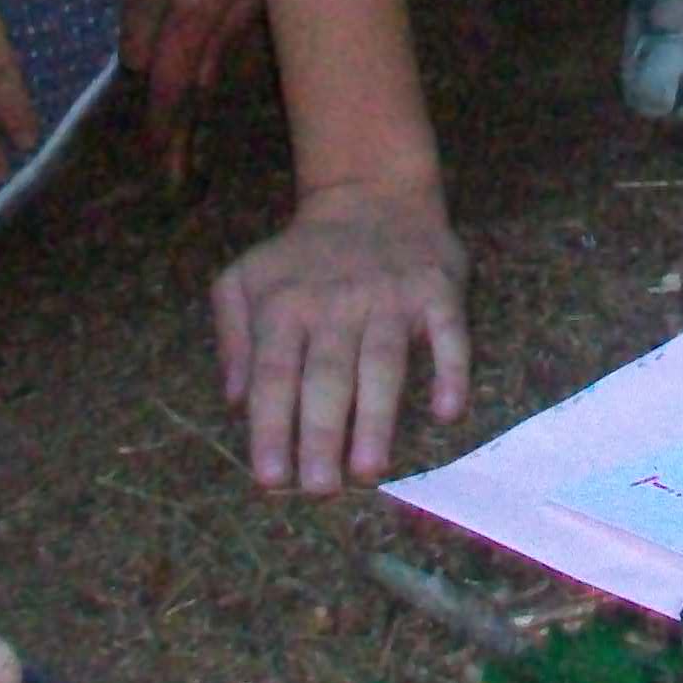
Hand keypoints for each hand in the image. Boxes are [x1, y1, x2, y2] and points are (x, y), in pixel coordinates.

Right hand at [103, 0, 264, 174]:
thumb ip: (233, 34)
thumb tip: (206, 81)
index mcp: (196, 3)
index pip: (169, 84)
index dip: (164, 127)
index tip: (161, 159)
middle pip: (140, 52)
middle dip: (162, 56)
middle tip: (191, 36)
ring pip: (129, 3)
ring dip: (153, 0)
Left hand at [211, 175, 469, 490]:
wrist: (372, 193)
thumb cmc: (303, 255)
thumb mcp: (245, 279)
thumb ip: (232, 337)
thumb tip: (235, 401)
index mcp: (285, 304)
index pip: (276, 375)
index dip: (272, 427)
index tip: (271, 479)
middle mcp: (336, 302)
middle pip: (328, 377)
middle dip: (322, 436)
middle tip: (319, 490)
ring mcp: (390, 296)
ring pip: (383, 363)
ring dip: (376, 418)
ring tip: (369, 470)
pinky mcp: (437, 290)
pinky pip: (447, 335)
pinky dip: (450, 371)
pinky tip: (446, 411)